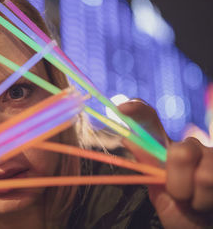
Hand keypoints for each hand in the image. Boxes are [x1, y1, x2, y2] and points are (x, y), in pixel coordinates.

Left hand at [119, 100, 212, 228]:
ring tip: (193, 201)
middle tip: (178, 195)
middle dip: (176, 181)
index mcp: (166, 148)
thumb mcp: (157, 189)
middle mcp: (191, 146)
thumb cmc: (178, 209)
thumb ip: (148, 164)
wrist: (199, 226)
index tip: (121, 109)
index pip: (150, 121)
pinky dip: (202, 202)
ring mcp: (211, 156)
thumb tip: (128, 138)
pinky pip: (208, 183)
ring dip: (192, 195)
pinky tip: (205, 203)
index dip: (137, 110)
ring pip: (202, 174)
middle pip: (181, 151)